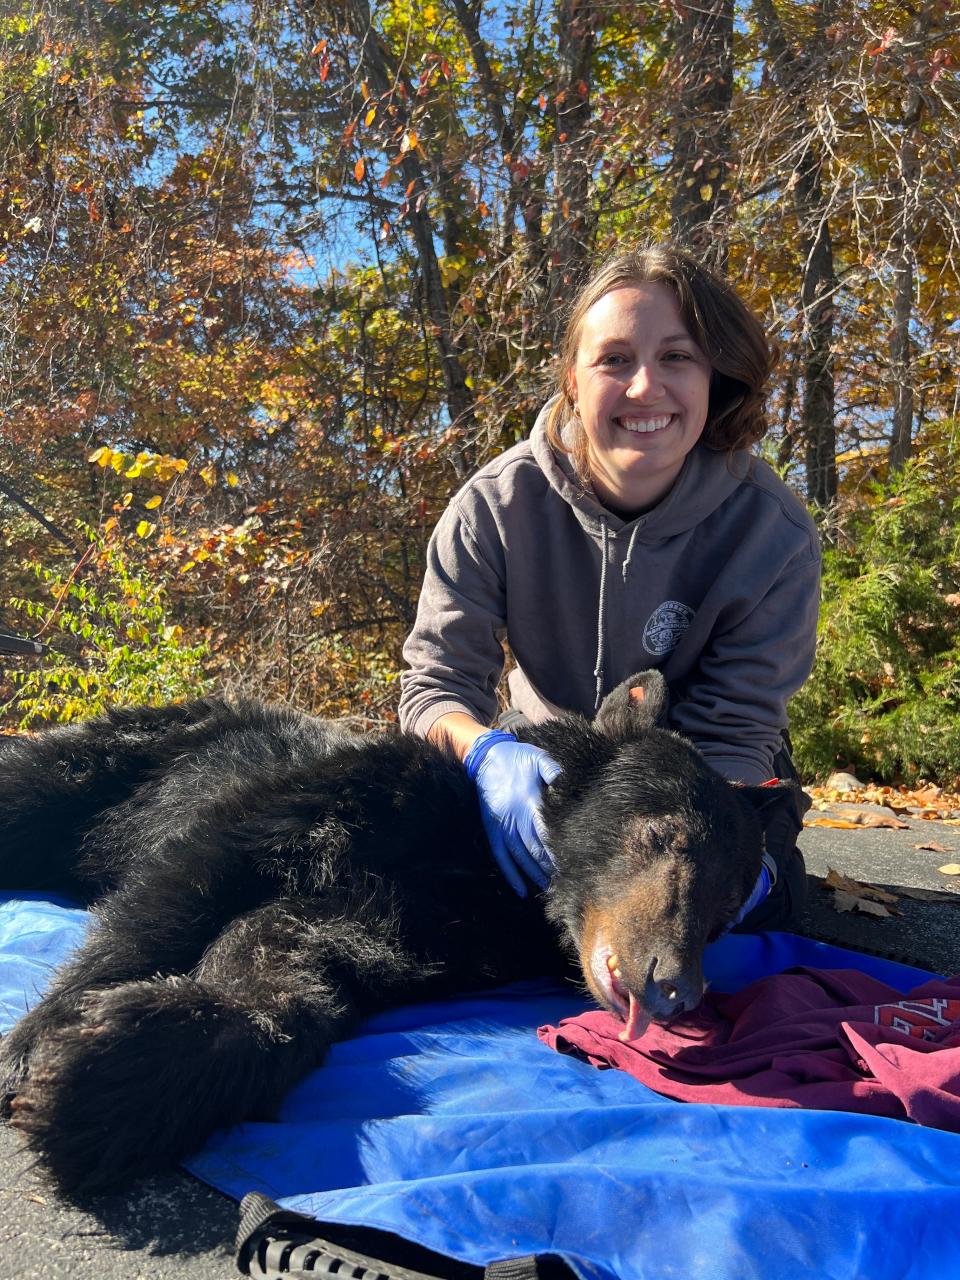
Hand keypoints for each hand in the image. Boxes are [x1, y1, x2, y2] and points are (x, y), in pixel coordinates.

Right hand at [463, 730, 560, 895]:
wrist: (486, 756)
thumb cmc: (517, 758)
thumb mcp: (539, 758)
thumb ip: (555, 771)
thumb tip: (571, 784)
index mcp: (529, 800)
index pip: (547, 832)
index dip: (559, 850)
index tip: (574, 863)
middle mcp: (514, 817)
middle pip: (535, 848)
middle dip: (551, 866)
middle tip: (568, 881)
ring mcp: (502, 826)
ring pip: (520, 856)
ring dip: (535, 874)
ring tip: (550, 888)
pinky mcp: (492, 830)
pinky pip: (501, 857)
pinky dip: (511, 875)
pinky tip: (521, 890)